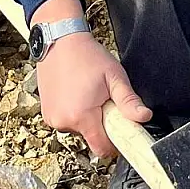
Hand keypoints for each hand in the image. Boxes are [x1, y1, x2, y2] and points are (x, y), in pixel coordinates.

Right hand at [31, 0, 150, 156]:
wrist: (60, 40)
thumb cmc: (86, 55)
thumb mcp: (114, 76)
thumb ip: (129, 101)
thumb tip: (144, 117)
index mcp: (81, 116)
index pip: (102, 149)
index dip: (114, 143)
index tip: (119, 129)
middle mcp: (63, 121)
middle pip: (91, 137)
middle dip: (100, 123)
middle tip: (102, 99)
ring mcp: (52, 118)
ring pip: (78, 129)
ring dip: (86, 117)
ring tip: (86, 92)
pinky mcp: (46, 113)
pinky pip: (66, 121)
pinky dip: (73, 112)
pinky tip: (74, 93)